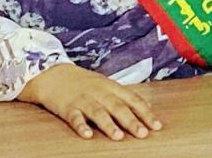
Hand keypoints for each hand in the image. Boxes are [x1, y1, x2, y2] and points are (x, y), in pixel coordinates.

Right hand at [17, 63, 160, 139]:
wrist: (55, 74)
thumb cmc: (85, 83)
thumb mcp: (106, 86)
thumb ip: (123, 98)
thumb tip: (145, 110)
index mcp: (112, 87)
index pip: (133, 100)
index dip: (146, 113)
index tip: (157, 126)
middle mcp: (100, 92)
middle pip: (118, 107)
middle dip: (131, 121)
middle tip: (143, 134)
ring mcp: (83, 99)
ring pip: (98, 112)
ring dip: (109, 125)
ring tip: (118, 137)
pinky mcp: (67, 107)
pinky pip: (75, 117)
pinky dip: (81, 126)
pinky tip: (87, 135)